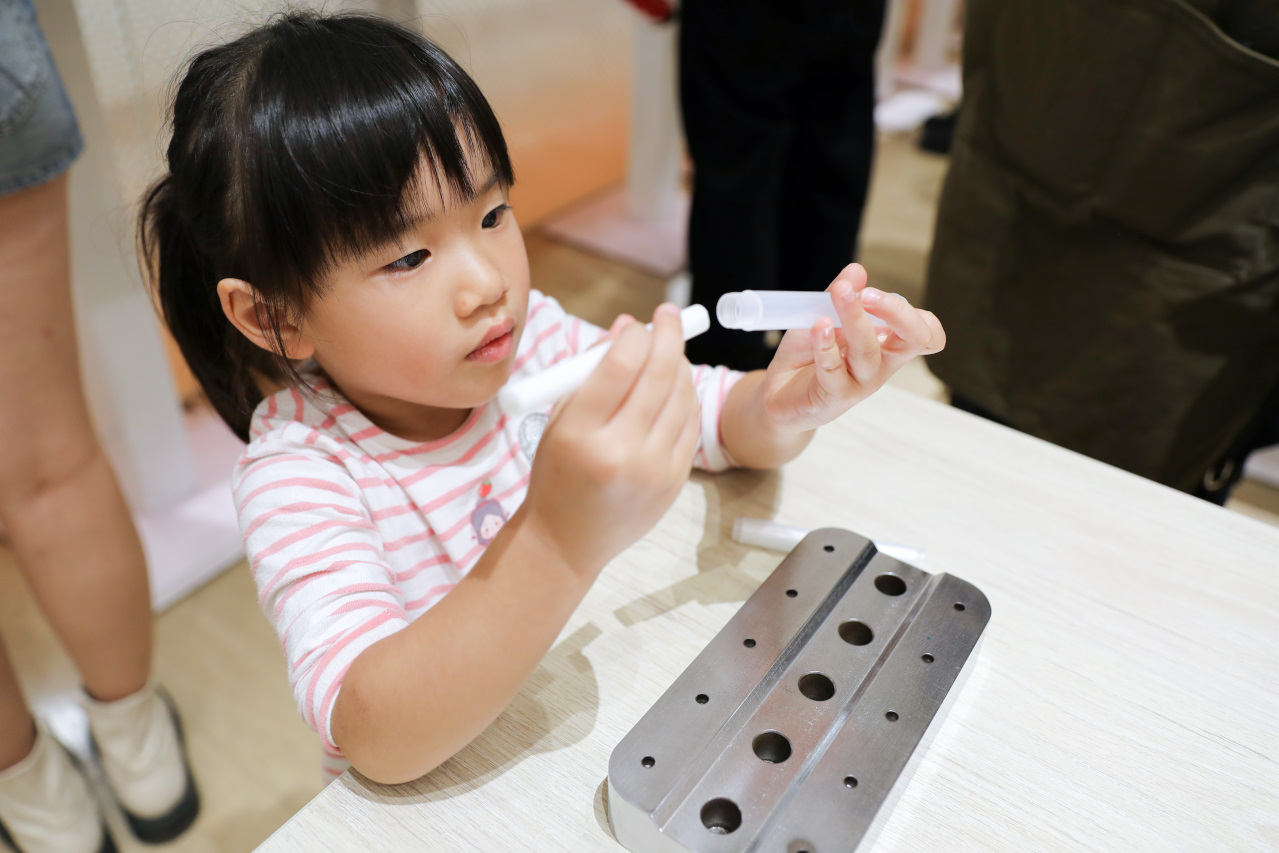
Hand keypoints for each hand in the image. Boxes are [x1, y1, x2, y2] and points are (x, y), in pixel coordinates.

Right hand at [520, 304, 699, 573]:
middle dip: (669, 337)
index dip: (635, 336)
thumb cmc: (557, 473)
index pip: (618, 368)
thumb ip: (590, 374)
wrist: (567, 541)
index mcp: (581, 434)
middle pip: (658, 377)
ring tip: (669, 352)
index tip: (640, 321)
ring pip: (681, 397)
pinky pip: (690, 424)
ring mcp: (652, 470)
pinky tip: (676, 386)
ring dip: (679, 365)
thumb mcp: (559, 421)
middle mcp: (620, 452)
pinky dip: (686, 398)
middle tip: (670, 315)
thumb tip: (627, 327)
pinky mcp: (673, 481)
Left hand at [762, 264, 944, 432]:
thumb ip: (840, 296)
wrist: (780, 392)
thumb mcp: (821, 316)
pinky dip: (826, 345)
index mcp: (887, 344)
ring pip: (868, 351)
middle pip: (913, 339)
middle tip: (868, 294)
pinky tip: (818, 327)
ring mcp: (860, 383)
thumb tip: (857, 271)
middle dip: (897, 311)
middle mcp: (881, 364)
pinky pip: (834, 371)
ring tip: (838, 295)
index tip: (875, 294)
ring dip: (854, 318)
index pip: (925, 331)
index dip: (913, 313)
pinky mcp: (835, 397)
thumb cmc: (808, 355)